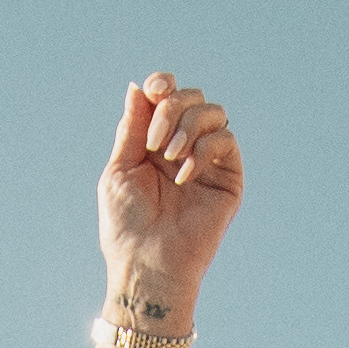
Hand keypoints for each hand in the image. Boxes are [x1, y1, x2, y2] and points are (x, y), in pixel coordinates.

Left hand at [96, 70, 242, 312]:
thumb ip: (132, 127)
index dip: (163, 84)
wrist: (146, 263)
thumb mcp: (120, 168)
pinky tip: (183, 176)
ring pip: (214, 112)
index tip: (153, 92)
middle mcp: (184, 146)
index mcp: (156, 141)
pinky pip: (226, 140)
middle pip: (192, 97)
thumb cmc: (127, 224)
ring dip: (188, 126)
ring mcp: (207, 161)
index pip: (168, 95)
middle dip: (172, 108)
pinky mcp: (227, 179)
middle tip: (154, 143)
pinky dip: (203, 149)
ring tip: (169, 156)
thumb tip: (139, 87)